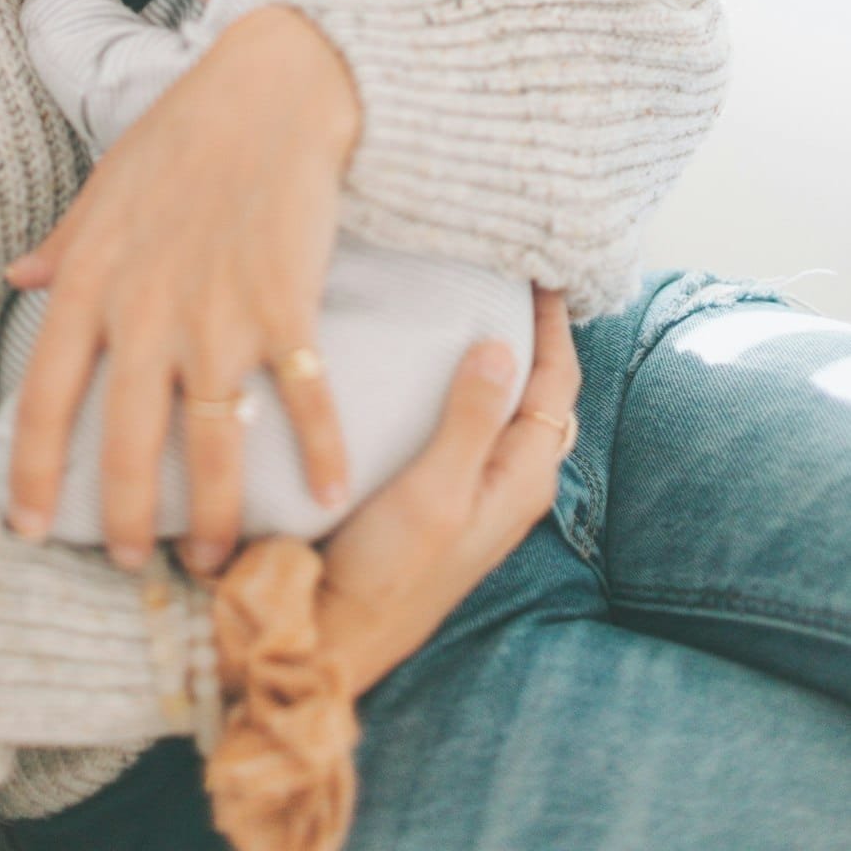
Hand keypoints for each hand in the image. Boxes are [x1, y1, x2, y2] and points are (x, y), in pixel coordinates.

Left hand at [1, 6, 360, 572]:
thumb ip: (62, 244)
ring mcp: (218, 315)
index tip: (28, 529)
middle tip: (134, 566)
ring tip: (218, 560)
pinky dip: (321, 453)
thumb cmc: (183, 134)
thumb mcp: (103, 187)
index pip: (46, 401)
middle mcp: (145, 312)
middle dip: (130, 522)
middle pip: (130, 447)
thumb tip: (16, 278)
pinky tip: (332, 493)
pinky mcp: (286, 306)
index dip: (33, 475)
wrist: (269, 91)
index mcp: (89, 283)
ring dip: (218, 516)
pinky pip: (305, 400)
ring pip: (212, 446)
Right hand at [311, 286, 580, 695]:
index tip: (544, 265)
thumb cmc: (388, 572)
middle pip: (539, 388)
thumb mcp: (434, 494)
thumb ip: (468, 422)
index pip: (557, 381)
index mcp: (523, 477)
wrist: (339, 632)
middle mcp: (510, 478)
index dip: (556, 322)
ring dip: (500, 351)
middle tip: (509, 267)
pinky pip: (471, 419)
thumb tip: (501, 345)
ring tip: (474, 295)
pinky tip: (433, 358)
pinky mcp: (444, 489)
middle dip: (534, 329)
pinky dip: (466, 379)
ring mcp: (478, 486)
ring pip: (506, 402)